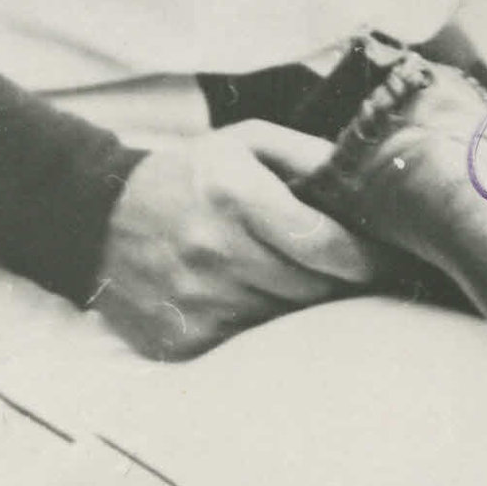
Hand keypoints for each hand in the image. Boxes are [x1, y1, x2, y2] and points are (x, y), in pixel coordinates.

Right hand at [89, 121, 386, 361]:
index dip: (366, 259)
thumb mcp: (245, 143)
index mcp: (237, 198)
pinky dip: (264, 325)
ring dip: (304, 305)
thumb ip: (308, 155)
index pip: (324, 244)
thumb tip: (364, 176)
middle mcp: (216, 253)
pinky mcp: (183, 339)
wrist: (98, 219)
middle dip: (342, 283)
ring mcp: (197, 302)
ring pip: (285, 319)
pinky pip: (250, 342)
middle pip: (312, 289)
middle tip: (355, 274)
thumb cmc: (189, 176)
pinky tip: (258, 299)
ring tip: (303, 282)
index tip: (388, 260)